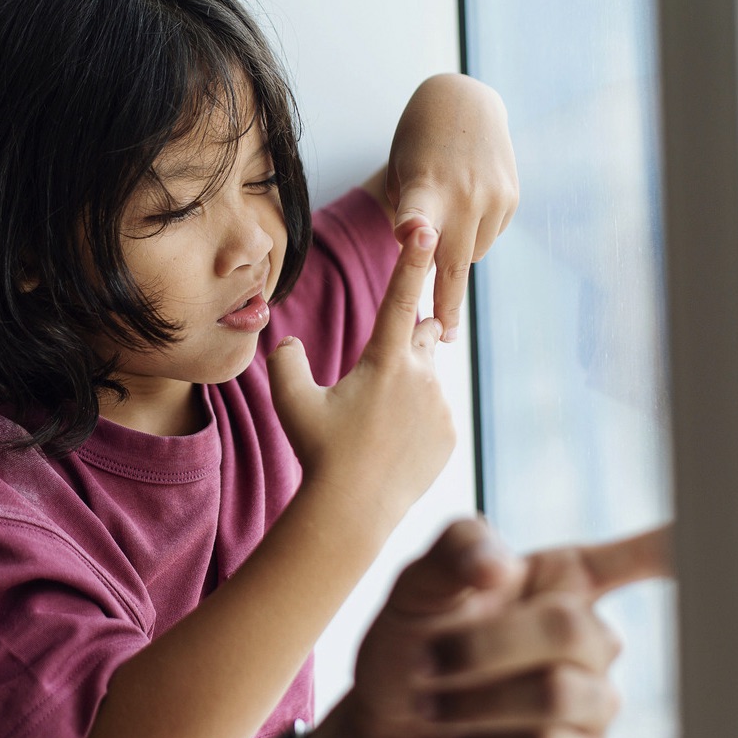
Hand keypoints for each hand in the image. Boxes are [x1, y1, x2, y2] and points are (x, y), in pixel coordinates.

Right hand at [268, 223, 454, 530]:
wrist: (353, 510)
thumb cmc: (319, 451)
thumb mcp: (289, 400)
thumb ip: (286, 360)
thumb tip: (288, 341)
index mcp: (384, 360)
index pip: (400, 297)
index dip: (412, 259)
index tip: (426, 227)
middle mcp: (421, 376)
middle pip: (426, 332)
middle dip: (412, 336)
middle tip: (381, 369)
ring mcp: (441, 406)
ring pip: (429, 377)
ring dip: (409, 386)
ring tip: (377, 424)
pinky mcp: (451, 434)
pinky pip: (437, 412)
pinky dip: (417, 420)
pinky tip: (391, 446)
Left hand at [307, 518, 672, 737]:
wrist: (382, 731)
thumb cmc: (410, 645)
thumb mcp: (418, 584)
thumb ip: (456, 551)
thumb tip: (500, 566)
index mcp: (561, 581)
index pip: (642, 558)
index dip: (682, 548)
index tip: (712, 533)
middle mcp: (589, 638)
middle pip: (572, 629)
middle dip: (485, 645)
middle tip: (427, 658)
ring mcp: (591, 703)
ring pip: (558, 692)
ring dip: (477, 698)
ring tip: (436, 704)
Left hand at [372, 73, 518, 340]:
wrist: (463, 101)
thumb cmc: (416, 145)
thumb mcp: (400, 172)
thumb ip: (410, 216)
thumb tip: (426, 261)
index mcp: (423, 186)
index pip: (414, 209)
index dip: (412, 225)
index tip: (410, 237)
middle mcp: (462, 194)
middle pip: (452, 261)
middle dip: (446, 302)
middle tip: (443, 336)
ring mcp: (492, 198)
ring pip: (471, 253)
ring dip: (457, 254)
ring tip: (446, 219)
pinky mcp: (511, 199)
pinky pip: (488, 236)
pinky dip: (475, 231)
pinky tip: (468, 202)